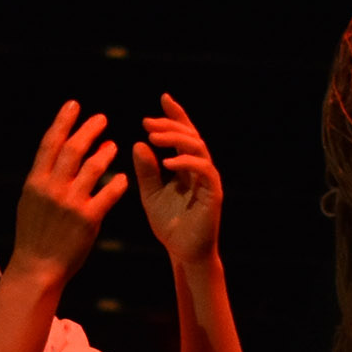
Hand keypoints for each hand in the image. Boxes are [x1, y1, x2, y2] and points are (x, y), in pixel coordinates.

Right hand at [9, 100, 127, 285]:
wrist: (37, 269)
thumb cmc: (34, 236)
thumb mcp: (30, 203)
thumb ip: (43, 179)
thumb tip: (57, 155)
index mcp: (35, 182)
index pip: (49, 143)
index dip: (63, 121)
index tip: (74, 105)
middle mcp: (51, 189)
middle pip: (73, 149)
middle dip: (88, 129)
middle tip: (101, 119)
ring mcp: (70, 204)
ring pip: (92, 167)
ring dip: (105, 153)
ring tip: (112, 146)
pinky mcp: (88, 220)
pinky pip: (108, 194)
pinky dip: (117, 184)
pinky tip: (123, 178)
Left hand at [133, 92, 223, 267]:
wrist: (183, 252)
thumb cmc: (169, 225)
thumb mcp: (150, 194)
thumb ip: (146, 171)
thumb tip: (138, 143)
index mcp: (186, 166)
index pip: (183, 134)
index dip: (175, 115)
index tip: (162, 99)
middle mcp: (200, 169)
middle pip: (191, 136)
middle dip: (170, 125)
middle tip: (148, 122)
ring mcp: (209, 180)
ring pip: (198, 148)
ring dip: (176, 139)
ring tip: (153, 136)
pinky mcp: (213, 194)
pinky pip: (203, 171)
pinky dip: (186, 162)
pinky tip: (167, 162)